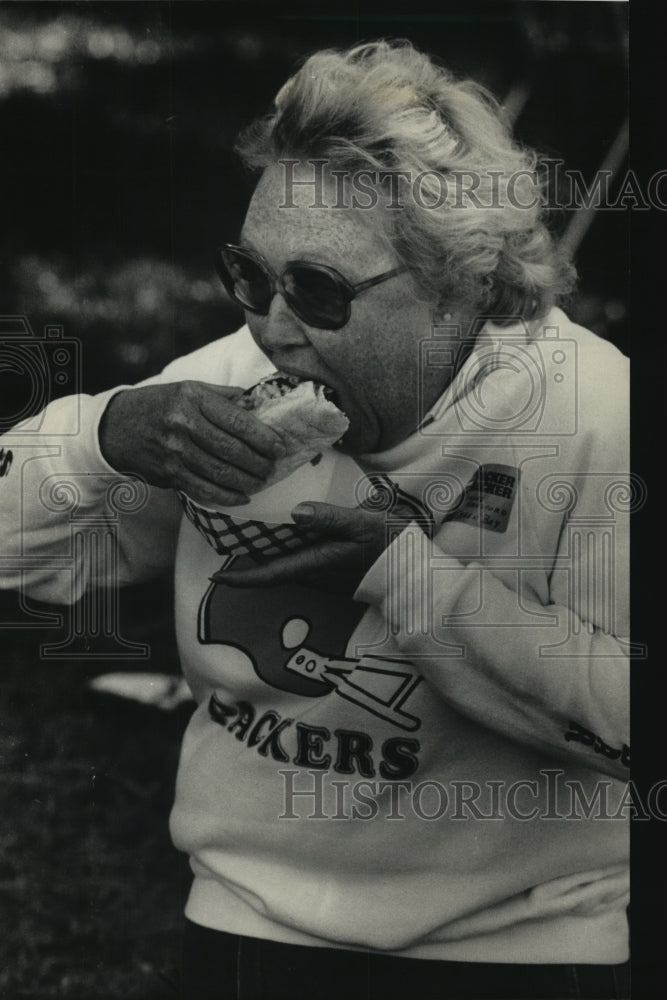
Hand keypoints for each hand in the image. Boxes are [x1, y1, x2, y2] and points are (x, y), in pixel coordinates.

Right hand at [98, 381, 285, 506]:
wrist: (116, 426)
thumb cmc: (161, 405)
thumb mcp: (189, 389)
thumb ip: (224, 397)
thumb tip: (257, 405)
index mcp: (193, 398)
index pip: (238, 421)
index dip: (263, 437)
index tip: (279, 447)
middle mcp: (183, 424)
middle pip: (232, 449)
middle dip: (259, 462)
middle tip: (273, 467)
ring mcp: (175, 451)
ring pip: (221, 472)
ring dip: (247, 481)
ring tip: (261, 481)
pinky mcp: (168, 473)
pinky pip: (204, 489)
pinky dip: (227, 496)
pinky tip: (242, 496)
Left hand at [217, 501, 416, 594]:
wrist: (419, 573)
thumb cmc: (392, 546)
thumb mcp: (364, 524)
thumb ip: (330, 518)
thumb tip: (295, 513)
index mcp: (319, 562)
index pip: (272, 574)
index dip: (242, 578)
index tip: (216, 578)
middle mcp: (318, 576)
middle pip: (275, 572)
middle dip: (249, 566)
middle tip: (225, 551)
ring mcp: (328, 578)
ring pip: (289, 569)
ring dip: (269, 560)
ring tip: (249, 540)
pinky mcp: (338, 575)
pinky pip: (304, 565)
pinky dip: (289, 555)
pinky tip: (287, 539)